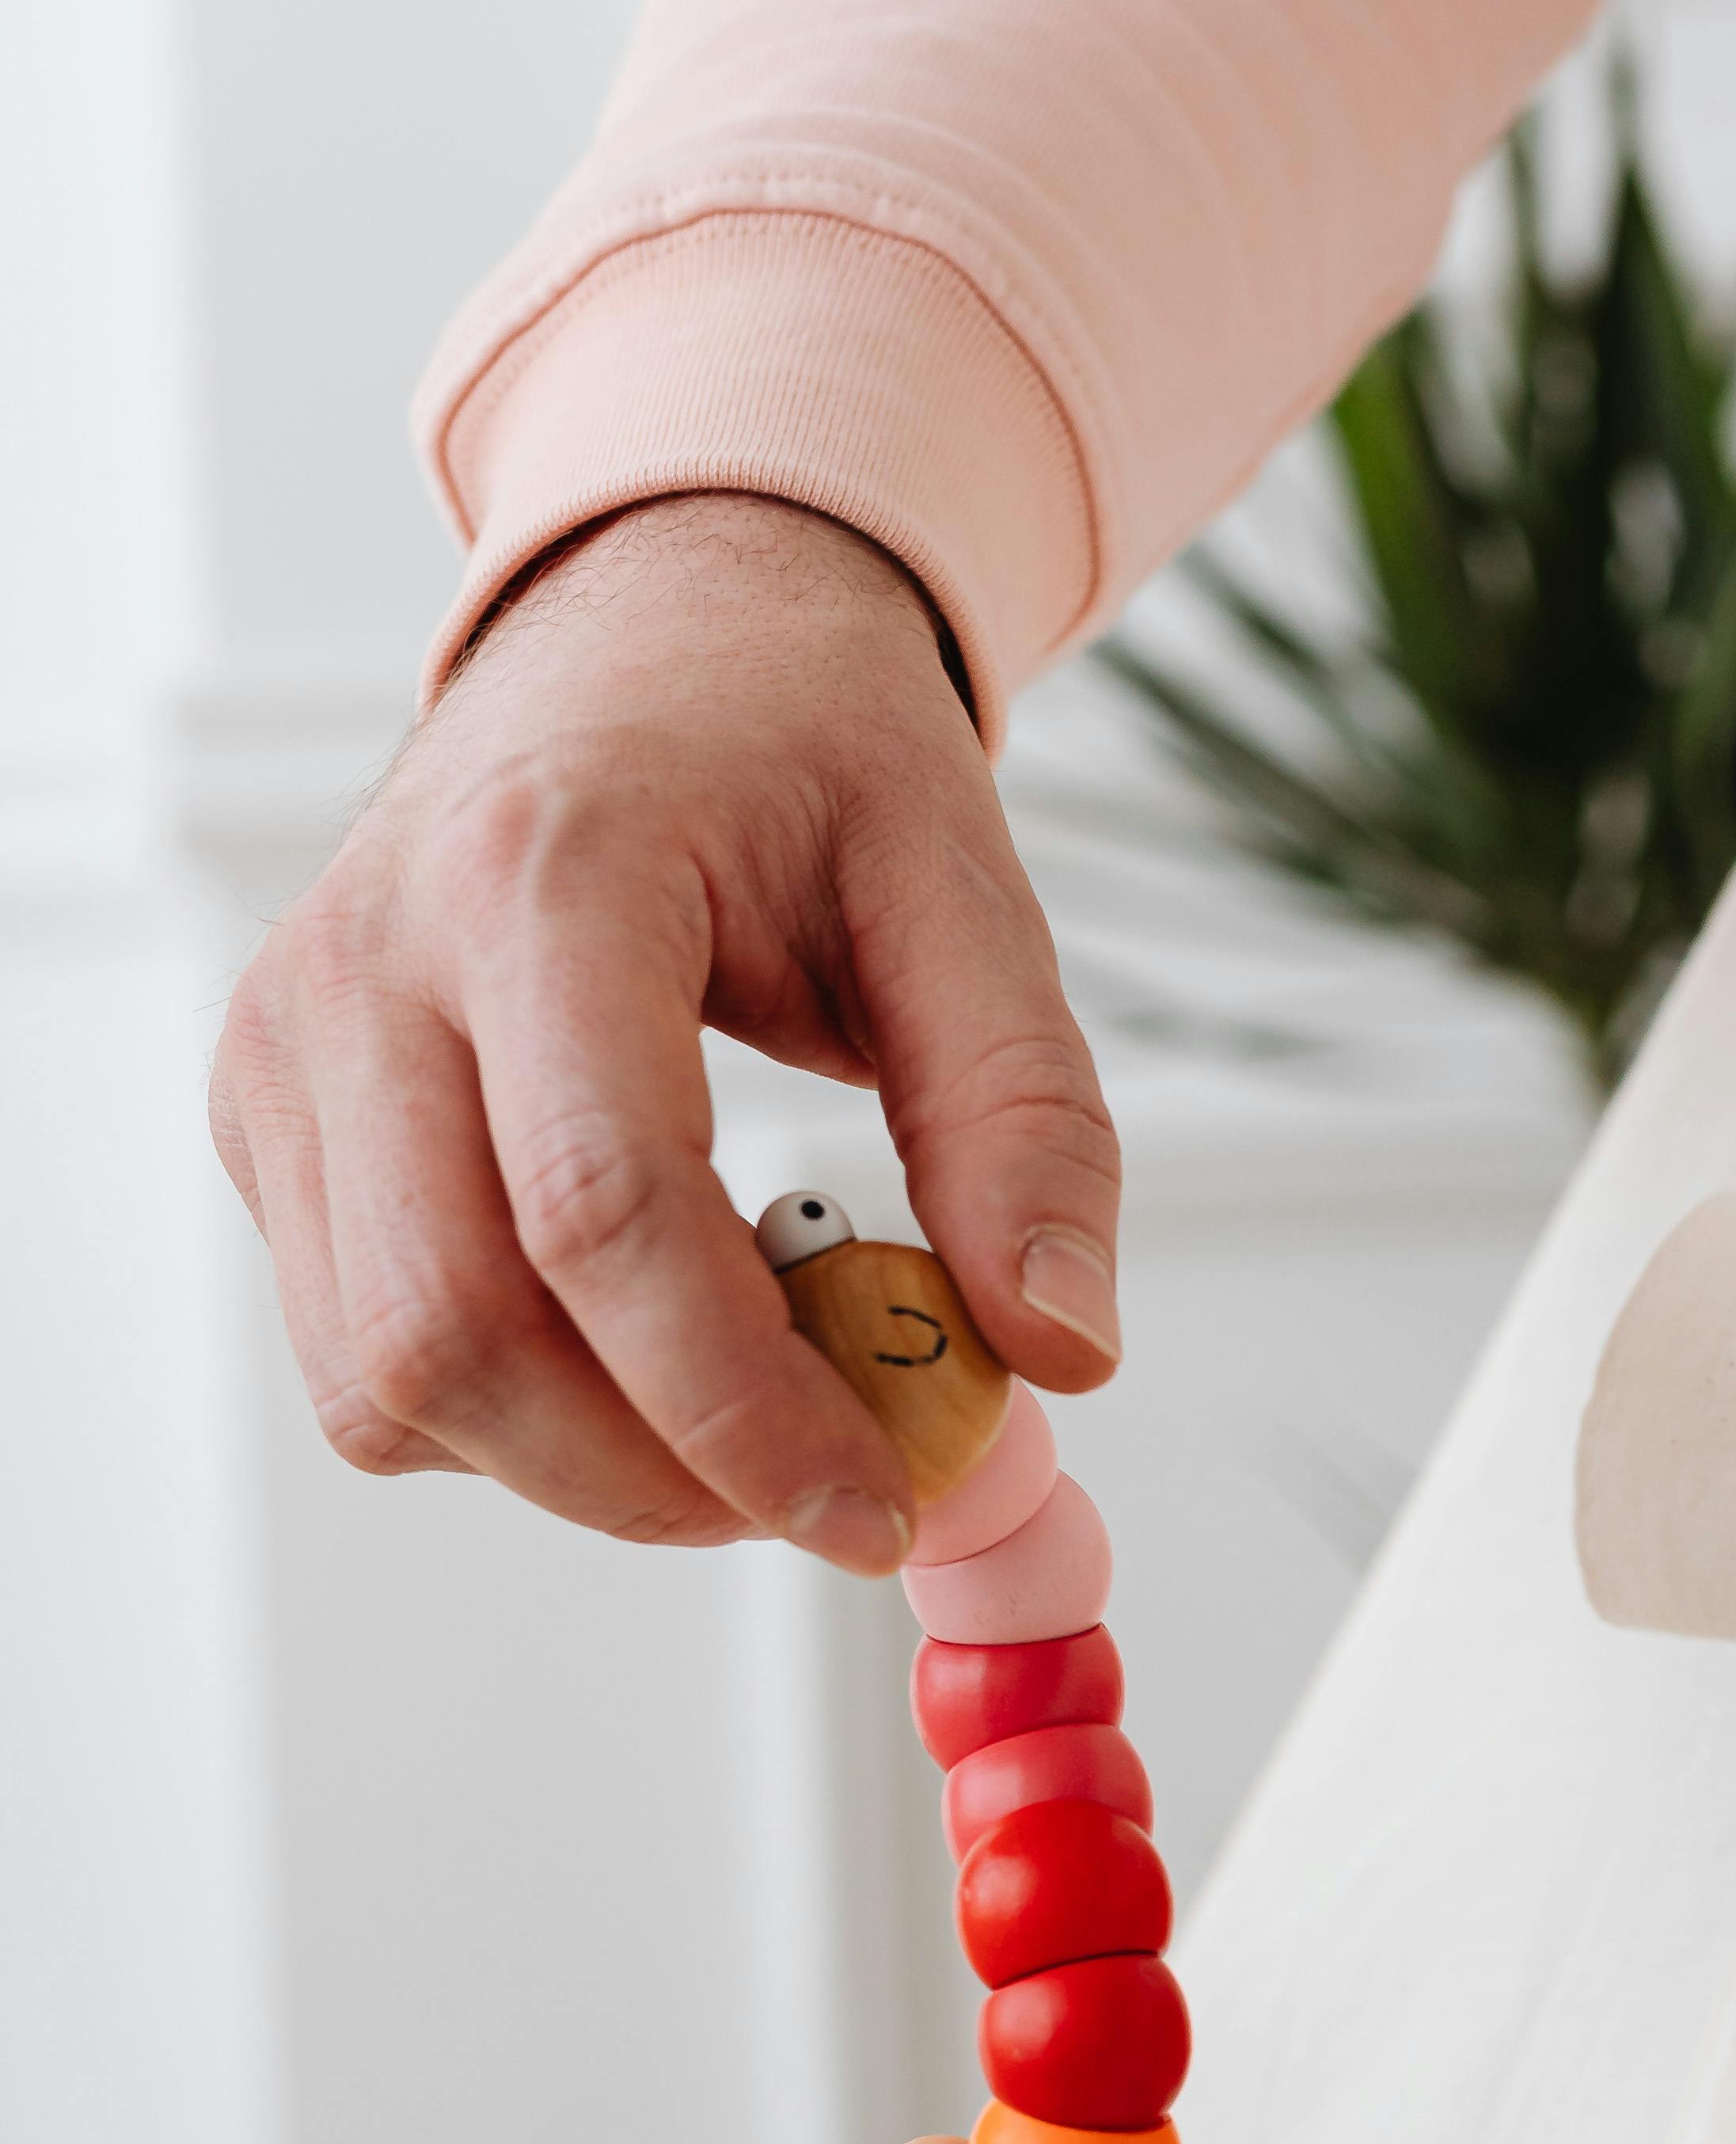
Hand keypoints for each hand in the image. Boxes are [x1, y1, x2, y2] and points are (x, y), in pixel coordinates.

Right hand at [211, 494, 1122, 1570]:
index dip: (740, 1406)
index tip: (881, 1506)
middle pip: (453, 1332)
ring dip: (587, 1463)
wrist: (643, 637)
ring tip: (747, 1393)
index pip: (601, 1212)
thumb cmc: (796, 749)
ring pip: (387, 1381)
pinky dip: (512, 1415)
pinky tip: (634, 1332)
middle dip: (658, 1477)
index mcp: (541, 876)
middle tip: (832, 1487)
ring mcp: (287, 1051)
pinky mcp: (265, 1124)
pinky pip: (364, 1361)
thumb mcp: (963, 893)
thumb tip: (1062, 1352)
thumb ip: (1029, 1123)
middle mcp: (366, 966)